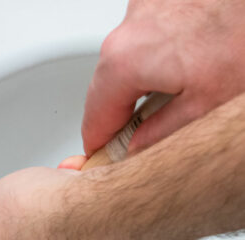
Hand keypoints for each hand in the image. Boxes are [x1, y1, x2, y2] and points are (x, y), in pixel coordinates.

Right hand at [82, 0, 244, 155]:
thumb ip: (160, 135)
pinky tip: (196, 53)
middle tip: (155, 129)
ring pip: (130, 58)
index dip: (101, 147)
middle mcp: (128, 26)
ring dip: (149, 77)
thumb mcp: (208, 105)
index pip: (93, 121)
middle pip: (108, 87)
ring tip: (190, 82)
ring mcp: (147, 2)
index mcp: (125, 60)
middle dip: (127, 111)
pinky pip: (151, 32)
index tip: (107, 161)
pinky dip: (165, 49)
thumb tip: (138, 148)